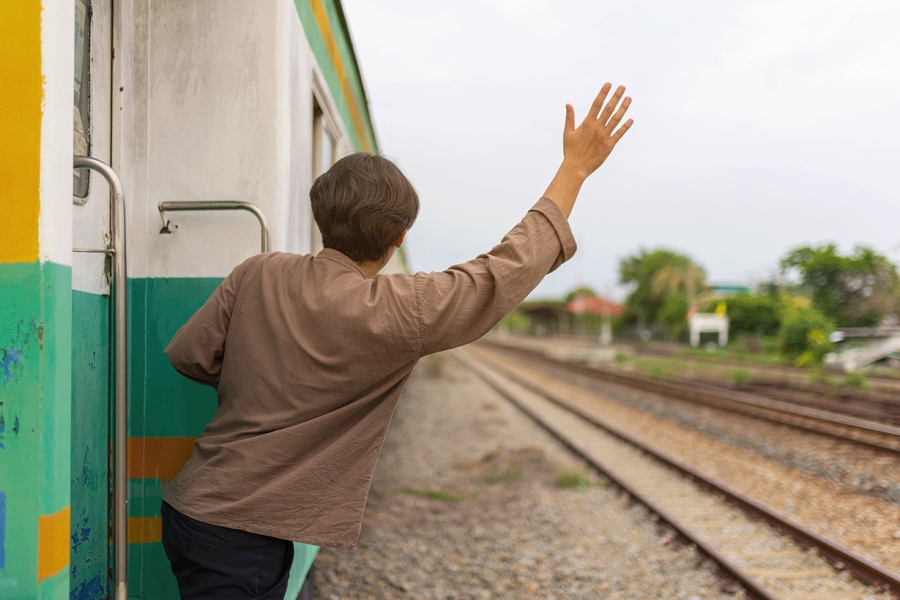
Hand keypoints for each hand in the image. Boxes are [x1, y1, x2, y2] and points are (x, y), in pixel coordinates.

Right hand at [543, 84, 632, 217]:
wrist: (576, 167)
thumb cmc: (570, 151)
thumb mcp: (568, 133)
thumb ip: (570, 118)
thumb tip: (568, 104)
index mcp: (587, 123)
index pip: (596, 104)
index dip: (603, 93)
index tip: (608, 84)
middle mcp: (597, 128)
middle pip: (608, 109)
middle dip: (616, 97)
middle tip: (622, 87)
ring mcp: (604, 136)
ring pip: (616, 119)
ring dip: (623, 108)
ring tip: (629, 98)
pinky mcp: (609, 145)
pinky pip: (619, 134)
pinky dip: (625, 126)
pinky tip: (631, 119)